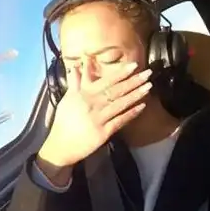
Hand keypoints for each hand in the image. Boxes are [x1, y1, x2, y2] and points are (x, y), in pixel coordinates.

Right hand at [38, 59, 152, 169]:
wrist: (60, 145)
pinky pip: (120, 121)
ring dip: (135, 95)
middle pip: (116, 90)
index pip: (106, 80)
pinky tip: (142, 107)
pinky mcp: (103, 132)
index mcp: (84, 94)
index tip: (134, 65)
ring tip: (149, 87)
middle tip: (148, 73)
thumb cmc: (64, 121)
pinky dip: (131, 113)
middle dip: (133, 81)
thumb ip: (75, 81)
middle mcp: (92, 104)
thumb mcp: (67, 98)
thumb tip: (76, 64)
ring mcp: (99, 118)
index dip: (121, 73)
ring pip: (120, 104)